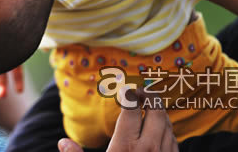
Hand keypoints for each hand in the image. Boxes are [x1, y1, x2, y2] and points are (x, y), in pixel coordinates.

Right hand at [58, 93, 177, 151]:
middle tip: (141, 91)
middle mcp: (148, 149)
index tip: (125, 90)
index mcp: (125, 147)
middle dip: (149, 96)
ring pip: (168, 124)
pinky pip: (174, 140)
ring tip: (150, 104)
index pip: (132, 108)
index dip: (129, 94)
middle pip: (156, 110)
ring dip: (160, 111)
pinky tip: (160, 128)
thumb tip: (63, 143)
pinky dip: (168, 128)